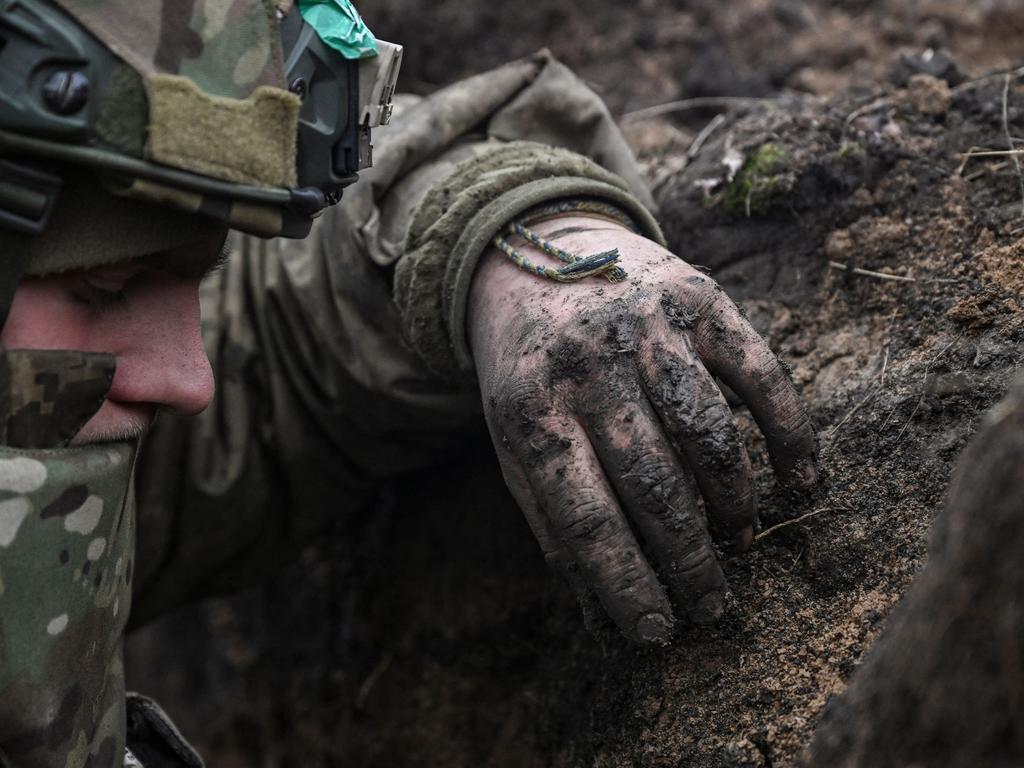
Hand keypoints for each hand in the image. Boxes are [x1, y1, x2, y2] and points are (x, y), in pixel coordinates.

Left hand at [468, 215, 816, 644]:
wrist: (534, 251)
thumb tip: (600, 610)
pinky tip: (802, 485)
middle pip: (655, 485)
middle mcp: (589, 365)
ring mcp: (647, 327)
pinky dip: (790, 437)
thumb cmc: (526, 367)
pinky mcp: (698, 299)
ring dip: (735, 504)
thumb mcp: (512, 436)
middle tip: (714, 607)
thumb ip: (550, 514)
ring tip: (740, 542)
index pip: (585, 518)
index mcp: (531, 409)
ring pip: (710, 435)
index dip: (625, 584)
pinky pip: (761, 375)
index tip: (656, 633)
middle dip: (690, 561)